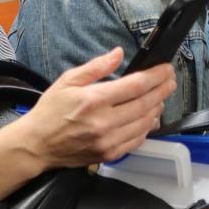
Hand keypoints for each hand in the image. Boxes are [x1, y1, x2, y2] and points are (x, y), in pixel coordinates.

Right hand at [19, 47, 175, 169]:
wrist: (37, 144)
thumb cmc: (50, 110)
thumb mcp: (68, 80)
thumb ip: (96, 67)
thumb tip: (119, 53)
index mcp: (94, 100)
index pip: (136, 85)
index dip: (156, 76)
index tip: (166, 69)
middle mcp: (104, 122)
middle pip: (146, 103)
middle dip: (163, 89)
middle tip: (170, 80)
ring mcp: (109, 141)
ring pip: (145, 123)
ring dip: (158, 108)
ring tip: (161, 96)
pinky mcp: (110, 154)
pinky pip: (138, 140)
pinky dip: (147, 127)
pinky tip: (149, 117)